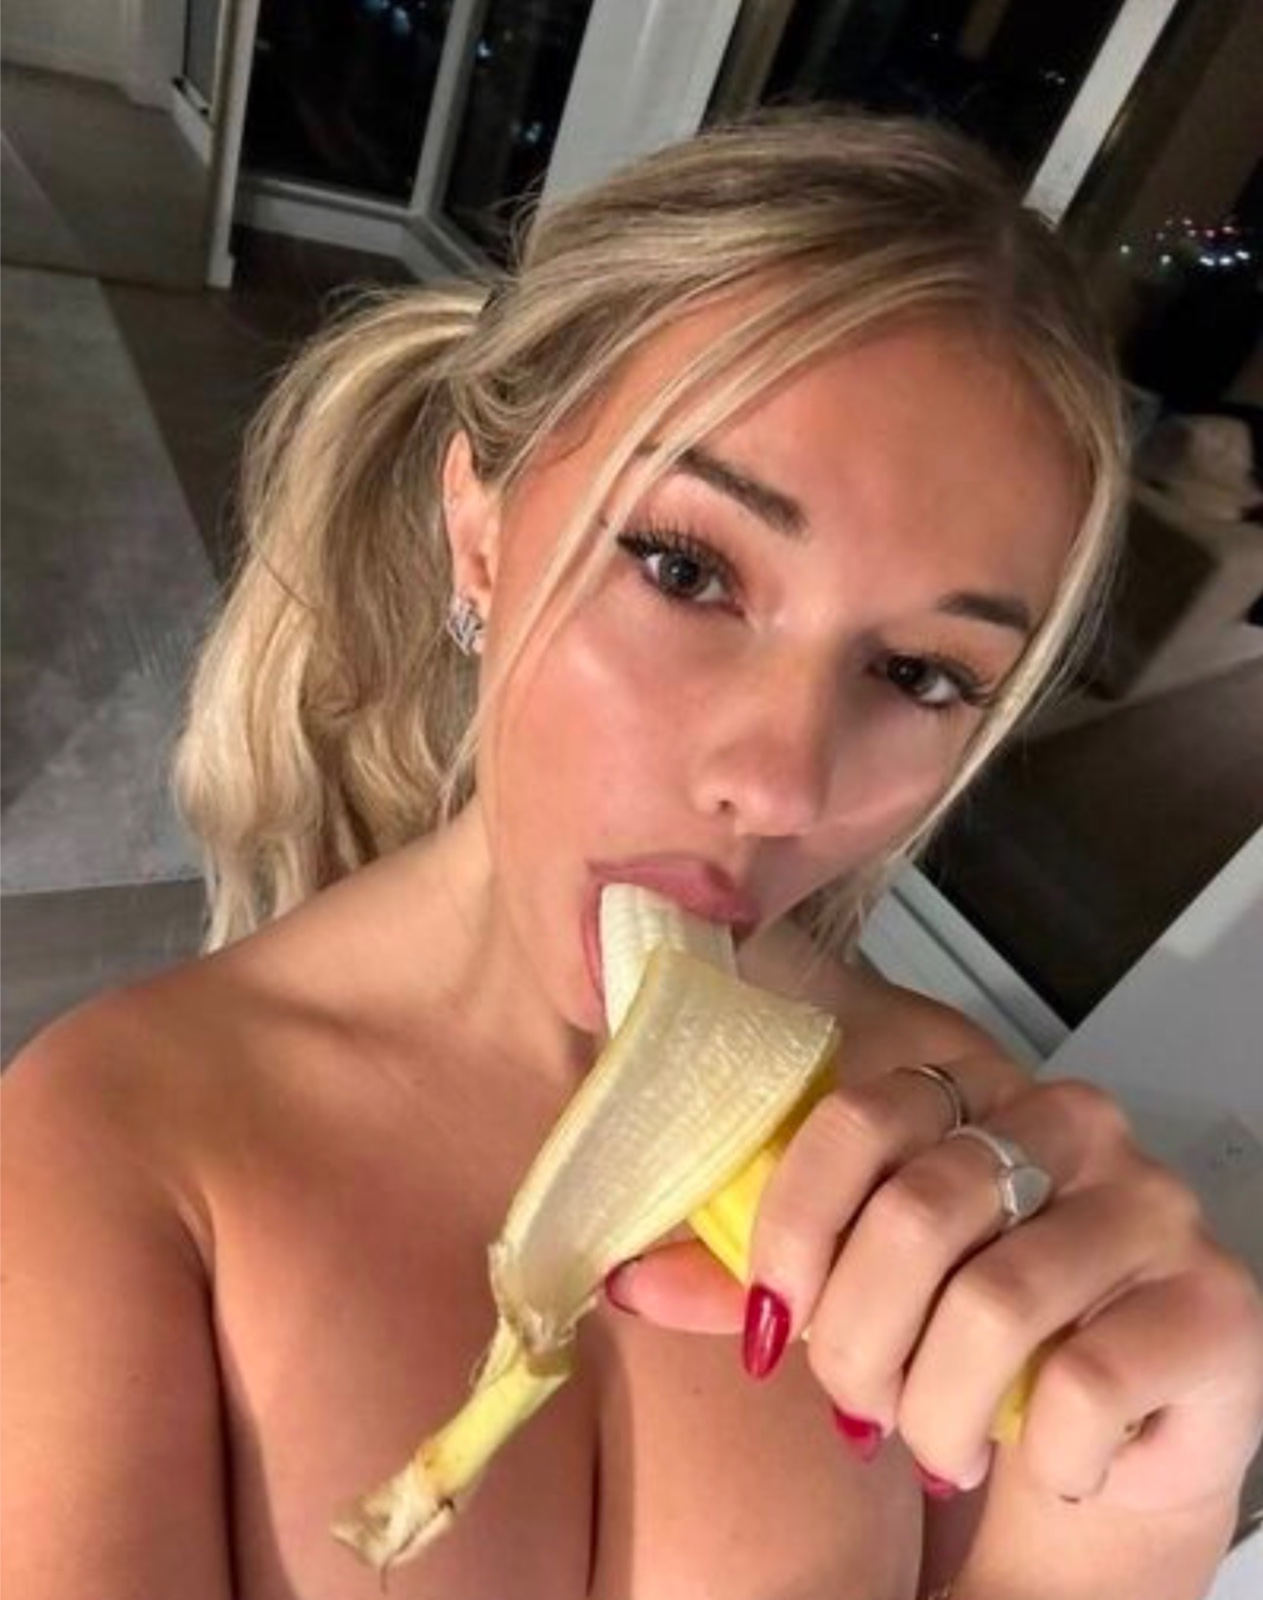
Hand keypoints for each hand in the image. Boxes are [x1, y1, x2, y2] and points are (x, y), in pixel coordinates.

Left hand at [604, 1055, 1262, 1510]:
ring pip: (995, 1305)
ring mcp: (1151, 1206)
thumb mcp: (846, 1289)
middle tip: (857, 1397)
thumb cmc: (966, 1332)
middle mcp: (1072, 1122)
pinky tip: (1038, 1455)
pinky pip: (1083, 1383)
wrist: (1118, 1425)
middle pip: (919, 1212)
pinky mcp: (1213, 1305)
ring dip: (934, 1407)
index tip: (778, 1311)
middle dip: (859, 1338)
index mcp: (974, 1087)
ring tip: (933, 1441)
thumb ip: (747, 1273)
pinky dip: (1035, 1450)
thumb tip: (622, 1279)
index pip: (857, 1114)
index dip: (795, 1221)